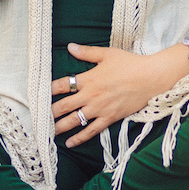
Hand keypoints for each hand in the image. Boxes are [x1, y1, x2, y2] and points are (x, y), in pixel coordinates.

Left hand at [50, 44, 180, 146]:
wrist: (150, 78)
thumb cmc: (130, 64)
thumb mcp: (107, 54)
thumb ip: (87, 52)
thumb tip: (70, 46)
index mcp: (88, 79)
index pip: (62, 85)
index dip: (49, 90)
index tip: (38, 94)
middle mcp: (91, 96)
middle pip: (63, 106)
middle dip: (49, 112)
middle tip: (37, 117)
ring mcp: (99, 109)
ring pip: (74, 121)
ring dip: (59, 127)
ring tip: (48, 132)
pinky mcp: (109, 118)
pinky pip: (91, 131)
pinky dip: (79, 138)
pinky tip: (70, 143)